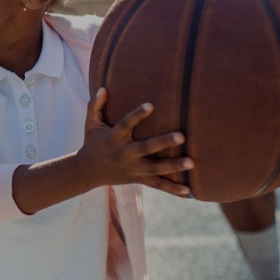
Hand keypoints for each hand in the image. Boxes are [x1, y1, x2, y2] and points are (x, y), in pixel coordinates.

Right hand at [77, 88, 192, 196]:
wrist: (87, 171)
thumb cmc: (92, 142)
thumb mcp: (90, 124)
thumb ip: (95, 106)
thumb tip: (103, 88)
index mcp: (113, 138)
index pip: (125, 125)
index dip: (137, 115)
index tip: (151, 105)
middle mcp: (124, 154)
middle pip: (145, 148)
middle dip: (163, 142)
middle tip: (182, 136)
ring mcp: (132, 168)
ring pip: (155, 168)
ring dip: (174, 166)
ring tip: (192, 162)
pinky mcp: (138, 178)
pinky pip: (156, 184)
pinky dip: (172, 189)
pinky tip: (188, 191)